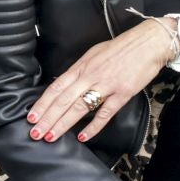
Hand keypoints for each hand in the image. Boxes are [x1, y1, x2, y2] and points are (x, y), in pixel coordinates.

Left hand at [27, 23, 172, 143]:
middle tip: (35, 133)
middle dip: (48, 118)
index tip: (32, 116)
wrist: (148, 44)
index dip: (43, 103)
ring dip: (63, 124)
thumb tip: (67, 83)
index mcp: (82, 66)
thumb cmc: (121, 48)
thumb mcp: (94, 53)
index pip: (56, 87)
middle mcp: (91, 76)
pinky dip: (93, 126)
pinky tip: (83, 137)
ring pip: (79, 108)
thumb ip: (80, 70)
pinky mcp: (123, 94)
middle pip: (64, 100)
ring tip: (51, 136)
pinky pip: (105, 113)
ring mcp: (106, 86)